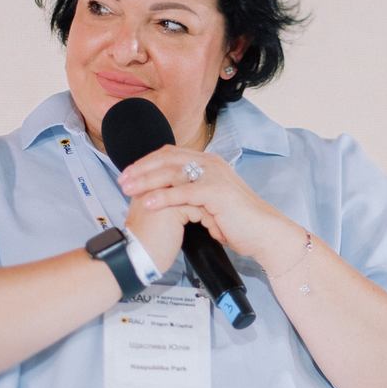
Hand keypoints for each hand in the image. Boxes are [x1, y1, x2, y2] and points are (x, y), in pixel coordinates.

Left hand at [119, 148, 304, 274]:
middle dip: (141, 169)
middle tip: (122, 180)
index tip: (129, 174)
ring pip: (172, 173)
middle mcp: (211, 164)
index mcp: (209, 163)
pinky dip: (163, 197)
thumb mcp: (210, 203)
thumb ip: (192, 195)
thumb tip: (170, 198)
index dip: (147, 162)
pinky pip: (183, 192)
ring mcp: (214, 176)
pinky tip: (147, 203)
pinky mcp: (216, 193)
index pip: (171, 154)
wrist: (264, 233)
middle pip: (167, 159)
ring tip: (127, 189)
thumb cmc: (239, 222)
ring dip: (146, 180)